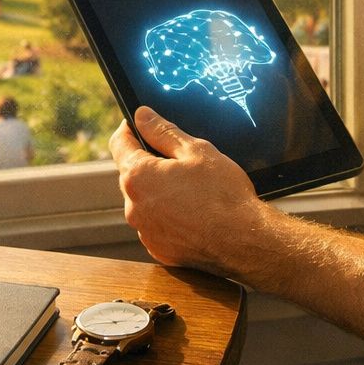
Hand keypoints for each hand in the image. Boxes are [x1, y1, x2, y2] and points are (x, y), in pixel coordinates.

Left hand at [109, 107, 263, 271]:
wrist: (244, 240)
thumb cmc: (223, 194)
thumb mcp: (196, 151)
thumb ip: (163, 131)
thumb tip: (141, 116)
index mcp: (138, 177)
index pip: (119, 144)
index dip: (129, 129)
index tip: (140, 124)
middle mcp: (134, 207)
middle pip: (132, 173)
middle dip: (150, 163)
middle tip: (180, 160)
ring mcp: (145, 231)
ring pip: (145, 201)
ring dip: (159, 191)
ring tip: (191, 189)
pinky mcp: (159, 248)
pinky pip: (156, 224)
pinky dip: (168, 216)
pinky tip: (193, 212)